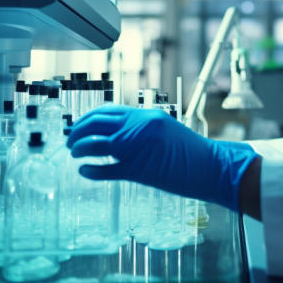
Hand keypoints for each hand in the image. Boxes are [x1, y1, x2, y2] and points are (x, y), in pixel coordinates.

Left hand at [66, 106, 258, 212]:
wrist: (211, 166)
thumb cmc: (193, 151)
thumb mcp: (167, 129)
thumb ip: (144, 128)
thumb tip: (121, 132)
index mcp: (145, 115)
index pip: (108, 111)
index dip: (89, 117)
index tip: (81, 124)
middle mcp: (137, 128)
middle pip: (95, 124)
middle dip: (78, 131)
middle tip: (71, 140)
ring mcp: (135, 148)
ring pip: (93, 144)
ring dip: (78, 148)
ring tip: (74, 154)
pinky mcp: (136, 170)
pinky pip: (103, 169)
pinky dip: (89, 170)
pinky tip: (84, 171)